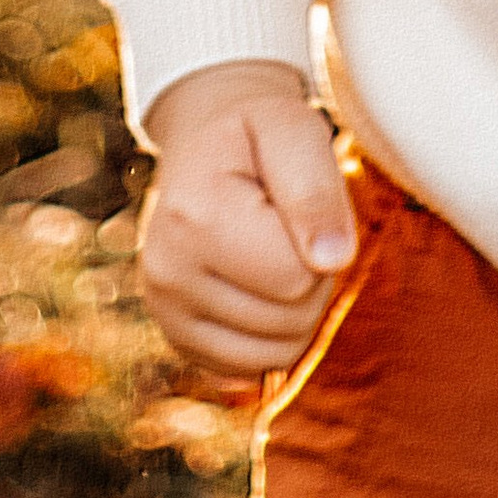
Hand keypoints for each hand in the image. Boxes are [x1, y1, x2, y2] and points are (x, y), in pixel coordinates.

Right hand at [137, 60, 355, 379]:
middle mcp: (166, 272)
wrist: (206, 146)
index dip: (319, 241)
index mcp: (194, 216)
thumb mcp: (295, 129)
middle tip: (287, 225)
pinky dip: (270, 335)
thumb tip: (333, 261)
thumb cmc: (259, 134)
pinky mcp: (176, 339)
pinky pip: (252, 368)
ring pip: (277, 353)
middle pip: (292, 320)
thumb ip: (316, 190)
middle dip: (311, 276)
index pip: (297, 276)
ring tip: (273, 251)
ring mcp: (164, 312)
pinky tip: (256, 285)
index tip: (294, 202)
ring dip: (296, 308)